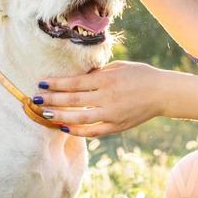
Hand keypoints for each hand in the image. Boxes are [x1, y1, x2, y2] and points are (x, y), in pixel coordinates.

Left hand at [34, 60, 162, 135]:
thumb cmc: (140, 75)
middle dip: (52, 100)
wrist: (162, 93)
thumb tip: (77, 75)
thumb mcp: (119, 67)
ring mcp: (111, 114)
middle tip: (35, 100)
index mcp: (107, 80)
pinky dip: (78, 131)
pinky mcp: (116, 126)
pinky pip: (93, 131)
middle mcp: (107, 97)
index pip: (75, 83)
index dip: (56, 84)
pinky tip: (65, 128)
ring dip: (60, 116)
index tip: (41, 83)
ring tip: (45, 114)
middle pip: (73, 100)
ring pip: (79, 117)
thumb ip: (98, 72)